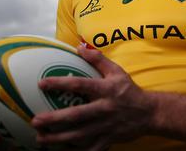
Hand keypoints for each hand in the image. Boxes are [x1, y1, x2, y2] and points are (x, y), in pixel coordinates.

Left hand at [31, 45, 155, 149]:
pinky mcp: (108, 140)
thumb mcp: (117, 71)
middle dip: (54, 119)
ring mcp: (106, 127)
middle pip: (76, 115)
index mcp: (105, 90)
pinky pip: (90, 148)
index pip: (79, 84)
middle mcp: (104, 109)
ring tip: (40, 139)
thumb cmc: (129, 90)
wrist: (150, 114)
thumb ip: (98, 59)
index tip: (41, 84)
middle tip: (35, 120)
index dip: (60, 83)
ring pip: (79, 135)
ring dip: (58, 138)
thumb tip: (80, 46)